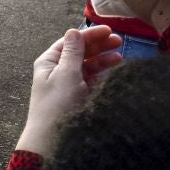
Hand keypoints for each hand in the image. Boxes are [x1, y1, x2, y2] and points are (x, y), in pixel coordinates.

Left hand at [16, 26, 122, 156]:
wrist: (53, 138)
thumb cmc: (58, 103)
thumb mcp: (66, 73)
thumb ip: (73, 52)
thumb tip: (73, 31)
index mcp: (49, 62)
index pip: (70, 41)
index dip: (89, 35)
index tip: (110, 31)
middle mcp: (57, 71)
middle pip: (80, 52)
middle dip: (98, 45)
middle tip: (119, 41)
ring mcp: (68, 84)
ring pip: (88, 66)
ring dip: (102, 60)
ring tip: (119, 57)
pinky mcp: (78, 97)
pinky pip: (91, 81)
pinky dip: (102, 74)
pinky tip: (114, 72)